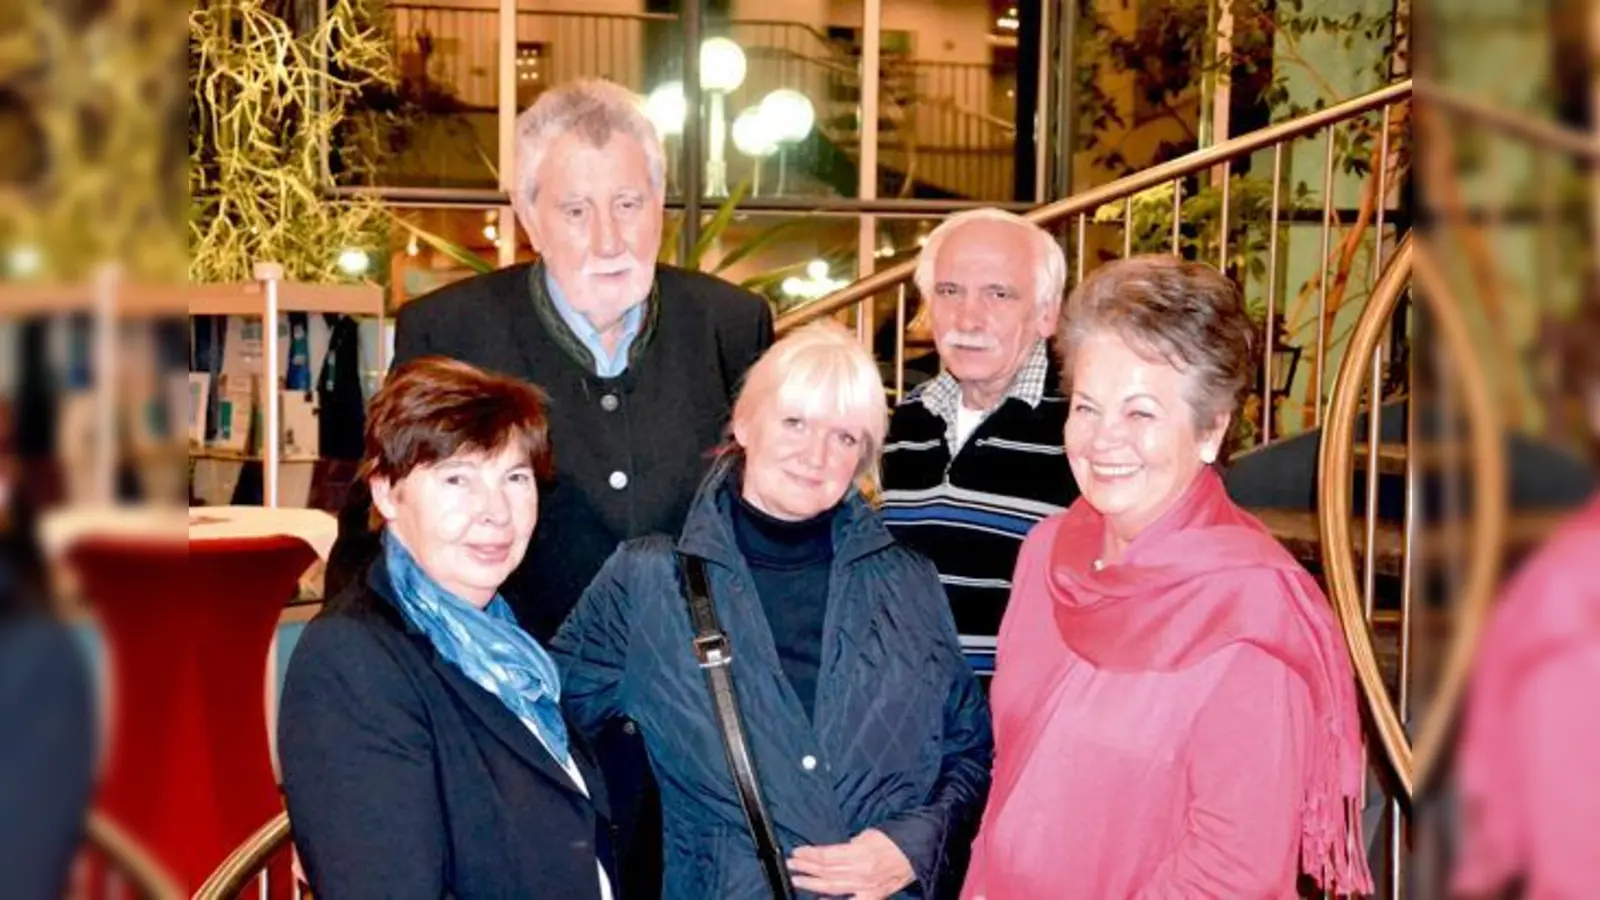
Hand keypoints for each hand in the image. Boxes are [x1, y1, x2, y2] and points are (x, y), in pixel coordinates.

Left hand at [787, 828, 914, 899]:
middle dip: (806, 868)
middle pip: (826, 872)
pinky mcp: (873, 896)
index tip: (797, 852)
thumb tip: (834, 852)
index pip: (828, 856)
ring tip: (797, 879)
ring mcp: (867, 887)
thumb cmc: (896, 839)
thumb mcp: (870, 834)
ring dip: (812, 884)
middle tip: (791, 865)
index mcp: (861, 853)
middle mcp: (862, 872)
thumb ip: (850, 845)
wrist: (920, 851)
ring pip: (833, 888)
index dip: (810, 854)